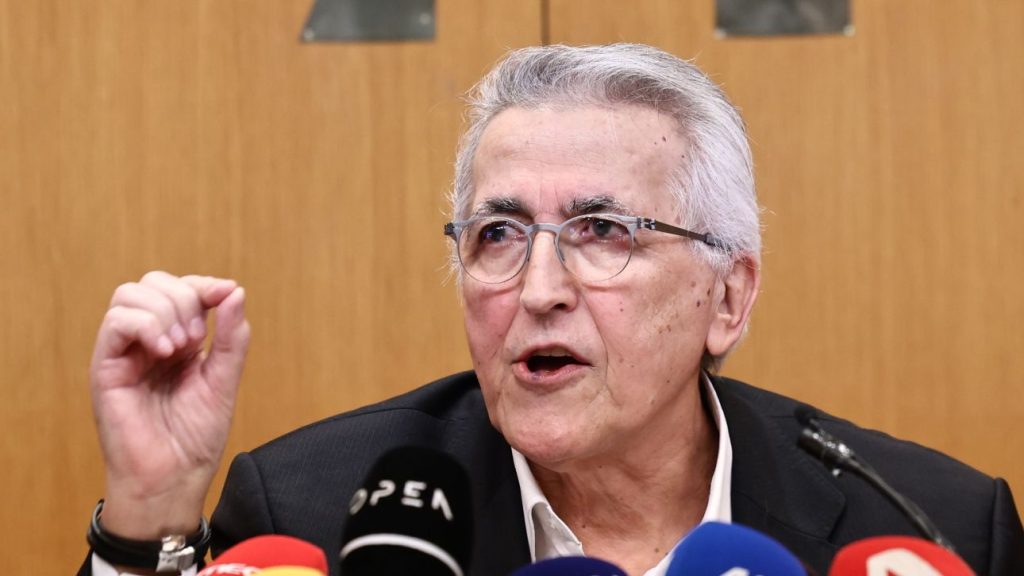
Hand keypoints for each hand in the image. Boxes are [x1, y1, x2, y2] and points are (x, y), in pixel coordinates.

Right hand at [90, 271, 250, 538]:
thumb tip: (234, 291)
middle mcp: (148, 342)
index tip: (226, 293)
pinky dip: (145, 324)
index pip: (182, 289)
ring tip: (181, 347)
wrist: (173, 480)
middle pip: (154, 282)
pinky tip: (164, 351)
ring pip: (130, 294)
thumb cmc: (195, 439)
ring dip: (165, 310)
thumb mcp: (224, 380)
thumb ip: (231, 337)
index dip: (204, 284)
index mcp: (178, 342)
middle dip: (184, 297)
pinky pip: (116, 322)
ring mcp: (125, 353)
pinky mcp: (105, 368)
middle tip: (197, 338)